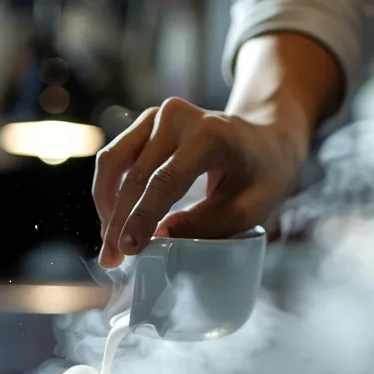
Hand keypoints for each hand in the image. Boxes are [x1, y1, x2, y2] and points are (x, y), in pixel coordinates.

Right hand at [93, 97, 305, 267]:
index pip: (166, 181)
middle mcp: (179, 117)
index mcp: (211, 135)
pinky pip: (116, 157)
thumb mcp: (249, 207)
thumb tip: (160, 240)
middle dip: (120, 220)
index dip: (143, 217)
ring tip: (110, 242)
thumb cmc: (263, 175)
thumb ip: (206, 224)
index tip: (128, 249)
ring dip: (108, 205)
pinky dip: (111, 189)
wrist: (266, 140)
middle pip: (136, 175)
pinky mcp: (146, 122)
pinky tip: (116, 218)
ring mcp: (158, 115)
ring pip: (113, 162)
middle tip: (112, 258)